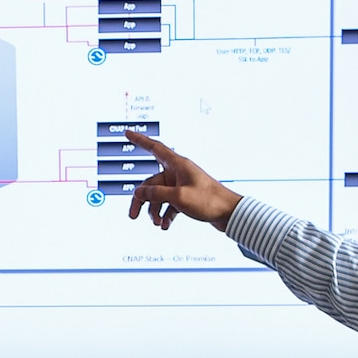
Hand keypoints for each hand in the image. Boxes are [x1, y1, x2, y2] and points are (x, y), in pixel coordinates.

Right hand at [124, 130, 243, 231]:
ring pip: (159, 195)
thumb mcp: (178, 197)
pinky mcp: (186, 197)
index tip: (129, 133)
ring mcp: (181, 185)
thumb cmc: (209, 200)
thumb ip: (156, 194)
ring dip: (155, 210)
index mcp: (178, 165)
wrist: (228, 213)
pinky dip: (165, 214)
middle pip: (151, 182)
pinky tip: (165, 224)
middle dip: (142, 200)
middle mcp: (178, 173)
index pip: (154, 148)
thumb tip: (139, 192)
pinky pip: (169, 204)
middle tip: (134, 214)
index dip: (140, 140)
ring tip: (156, 222)